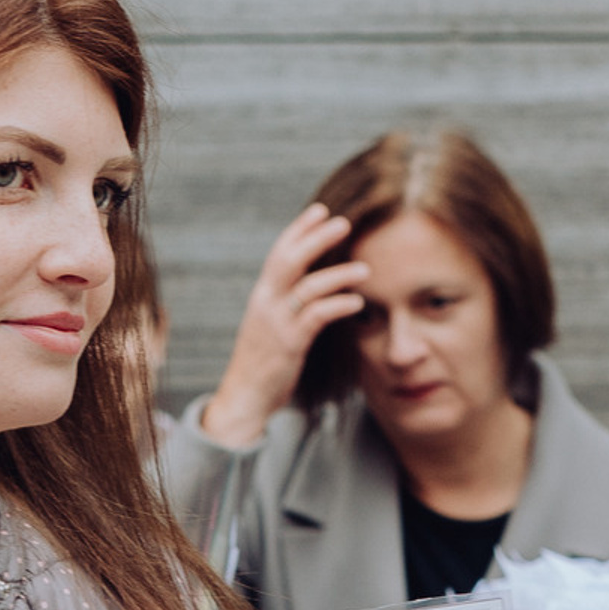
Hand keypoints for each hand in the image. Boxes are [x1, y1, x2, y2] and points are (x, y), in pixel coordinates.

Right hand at [201, 204, 368, 448]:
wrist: (243, 399)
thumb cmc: (262, 364)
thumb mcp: (270, 327)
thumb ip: (286, 305)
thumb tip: (310, 287)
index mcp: (262, 297)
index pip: (280, 253)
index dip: (299, 230)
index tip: (321, 210)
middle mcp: (266, 304)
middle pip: (290, 260)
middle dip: (316, 238)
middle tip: (344, 223)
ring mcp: (276, 324)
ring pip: (308, 287)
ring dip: (339, 275)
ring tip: (365, 270)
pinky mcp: (289, 345)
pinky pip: (316, 317)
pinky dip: (338, 305)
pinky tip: (356, 302)